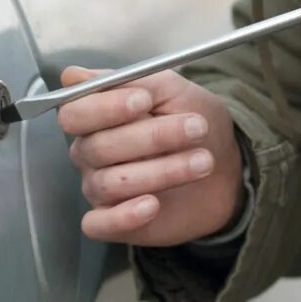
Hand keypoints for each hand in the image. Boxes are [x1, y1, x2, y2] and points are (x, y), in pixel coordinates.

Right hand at [59, 68, 243, 246]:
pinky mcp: (114, 221)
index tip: (144, 101)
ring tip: (203, 162)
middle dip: (152, 137)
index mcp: (96, 117)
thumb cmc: (193, 122)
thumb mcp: (174, 91)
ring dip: (161, 172)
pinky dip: (123, 216)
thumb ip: (133, 81)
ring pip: (109, 183)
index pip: (74, 113)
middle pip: (97, 147)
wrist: (225, 166)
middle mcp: (91, 152)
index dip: (104, 108)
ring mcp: (100, 187)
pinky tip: (151, 205)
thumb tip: (75, 76)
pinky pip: (98, 225)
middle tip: (196, 128)